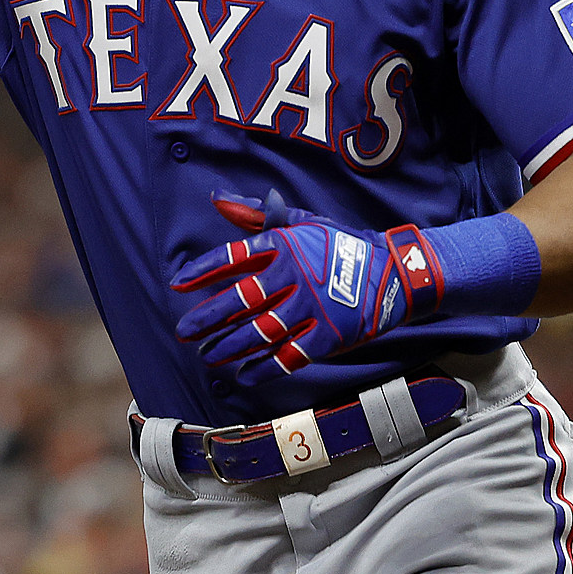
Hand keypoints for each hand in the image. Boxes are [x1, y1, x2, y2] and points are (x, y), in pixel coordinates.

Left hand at [171, 191, 444, 385]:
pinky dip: (264, 368)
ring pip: (260, 332)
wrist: (394, 272)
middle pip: (241, 300)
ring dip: (229, 346)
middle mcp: (294, 275)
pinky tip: (243, 374)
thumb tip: (217, 198)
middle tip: (184, 331)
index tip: (177, 285)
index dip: (202, 272)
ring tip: (208, 356)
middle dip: (208, 318)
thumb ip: (257, 213)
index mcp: (284, 245)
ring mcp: (312, 307)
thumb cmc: (340, 244)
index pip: (233, 257)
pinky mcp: (328, 335)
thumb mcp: (302, 222)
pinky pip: (289, 356)